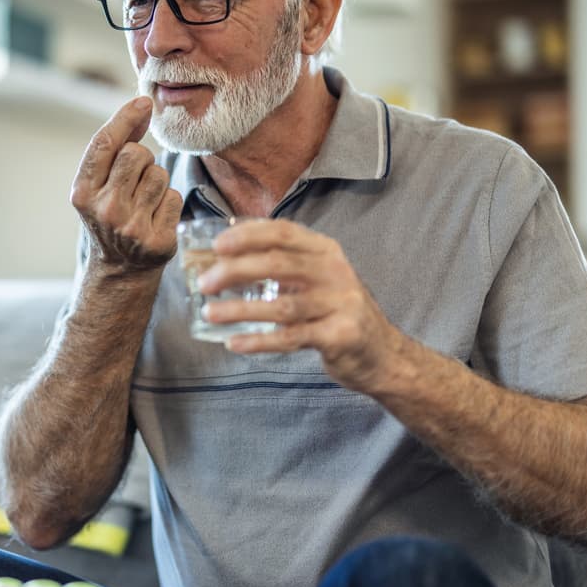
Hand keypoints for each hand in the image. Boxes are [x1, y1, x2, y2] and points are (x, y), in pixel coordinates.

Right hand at [70, 97, 182, 274]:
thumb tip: (142, 106)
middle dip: (141, 159)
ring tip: (144, 201)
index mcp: (82, 192)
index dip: (125, 117)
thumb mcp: (98, 185)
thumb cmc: (110, 215)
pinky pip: (174, 197)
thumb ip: (115, 148)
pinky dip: (169, 203)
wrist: (118, 270)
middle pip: (136, 154)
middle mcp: (104, 210)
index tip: (144, 102)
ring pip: (159, 175)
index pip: (104, 144)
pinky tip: (156, 217)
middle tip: (134, 179)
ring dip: (157, 182)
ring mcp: (131, 228)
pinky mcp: (157, 241)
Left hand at [198, 219, 407, 391]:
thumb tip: (223, 259)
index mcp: (325, 251)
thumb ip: (281, 266)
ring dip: (240, 310)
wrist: (382, 353)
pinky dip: (260, 341)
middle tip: (204, 283)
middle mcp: (334, 272)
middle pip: (278, 264)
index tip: (217, 244)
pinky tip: (234, 343)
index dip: (248, 235)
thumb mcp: (316, 279)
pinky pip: (292, 337)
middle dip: (235, 271)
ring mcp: (340, 304)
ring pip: (282, 305)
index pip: (283, 232)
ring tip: (210, 313)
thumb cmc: (336, 311)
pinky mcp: (340, 336)